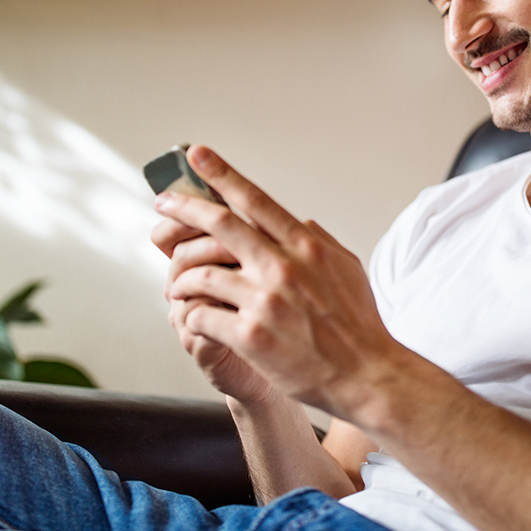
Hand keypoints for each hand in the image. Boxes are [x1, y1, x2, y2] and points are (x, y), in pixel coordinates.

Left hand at [157, 145, 400, 418]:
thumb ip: (317, 241)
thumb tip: (297, 221)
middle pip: (220, 224)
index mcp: (305, 246)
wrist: (366, 374)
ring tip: (176, 285)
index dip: (222, 174)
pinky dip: (190, 315)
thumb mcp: (347, 267)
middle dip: (184, 207)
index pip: (255, 199)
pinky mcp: (251, 336)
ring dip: (182, 278)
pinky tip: (191, 318)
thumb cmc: (359, 324)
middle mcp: (283, 266)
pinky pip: (201, 315)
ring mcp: (265, 301)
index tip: (197, 155)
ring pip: (202, 274)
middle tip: (163, 202)